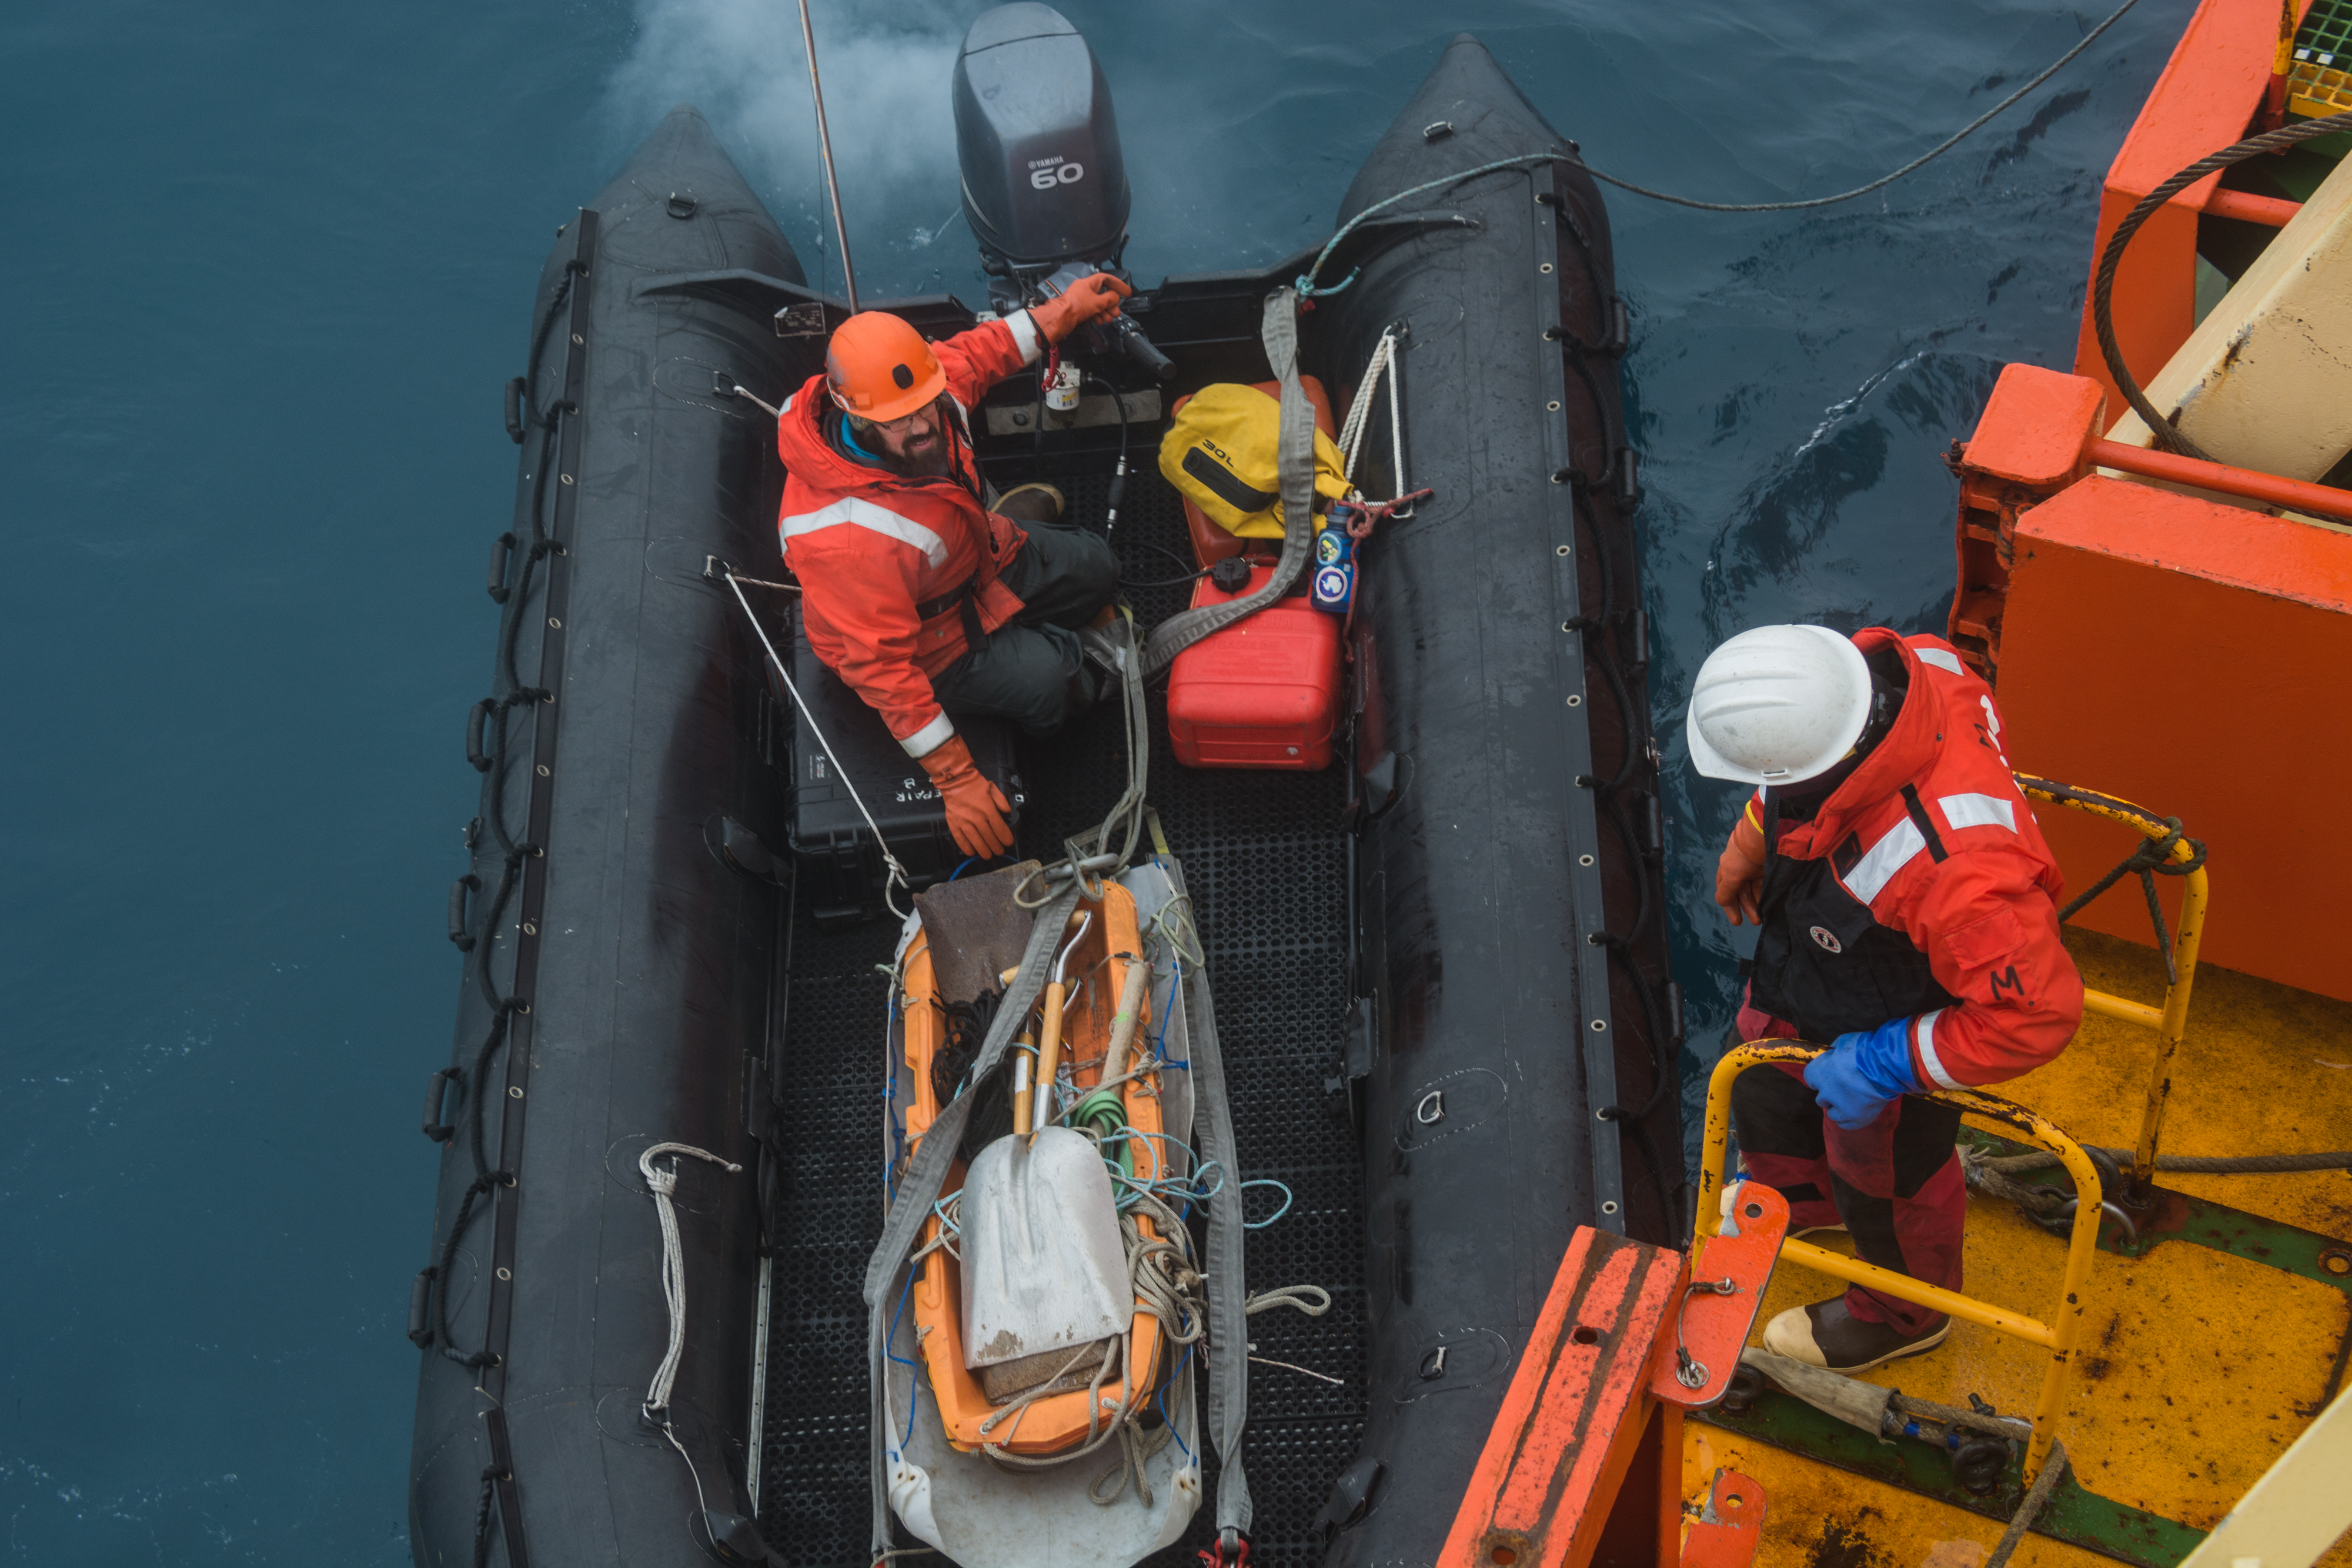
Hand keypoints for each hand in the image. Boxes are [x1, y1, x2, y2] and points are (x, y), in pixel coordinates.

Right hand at [919, 733, 1014, 859]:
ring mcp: (964, 821)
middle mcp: (976, 817)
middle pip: (988, 836)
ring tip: (987, 856)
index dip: (1005, 837)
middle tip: (999, 852)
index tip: (1008, 843)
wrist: (955, 780)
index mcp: (987, 808)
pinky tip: (971, 853)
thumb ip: (1001, 801)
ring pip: (975, 840)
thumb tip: (1007, 812)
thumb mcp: (992, 788)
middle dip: (995, 846)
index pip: (999, 827)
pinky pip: (960, 838)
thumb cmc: (975, 784)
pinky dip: (965, 847)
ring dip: (982, 850)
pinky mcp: (953, 823)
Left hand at [1030, 272, 1132, 343]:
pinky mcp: (1076, 308)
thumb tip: (1115, 297)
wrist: (1060, 318)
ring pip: (1096, 303)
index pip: (1106, 279)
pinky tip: (1100, 321)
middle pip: (1102, 293)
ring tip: (1109, 319)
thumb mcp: (1098, 302)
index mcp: (1088, 282)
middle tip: (1117, 312)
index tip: (1126, 292)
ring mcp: (1079, 299)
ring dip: (1105, 311)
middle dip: (1111, 303)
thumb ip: (1110, 299)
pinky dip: (1097, 314)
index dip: (1118, 284)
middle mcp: (1083, 289)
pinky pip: (1090, 309)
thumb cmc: (1077, 307)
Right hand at [1715, 812, 1764, 924]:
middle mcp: (1740, 869)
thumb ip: (1725, 892)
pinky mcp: (1768, 865)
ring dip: (1758, 903)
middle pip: (1742, 892)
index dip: (1730, 907)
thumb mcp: (1730, 876)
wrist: (1761, 836)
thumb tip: (1721, 903)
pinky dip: (1766, 894)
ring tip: (1764, 916)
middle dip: (1748, 908)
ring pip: (1755, 889)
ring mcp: (1755, 867)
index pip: (1726, 891)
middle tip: (1756, 922)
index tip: (1738, 922)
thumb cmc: (1741, 857)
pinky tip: (1770, 903)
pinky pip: (1766, 883)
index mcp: (1727, 870)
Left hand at [1803, 1018, 1920, 1129]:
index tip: (1827, 1073)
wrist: (1888, 1065)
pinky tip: (1853, 1112)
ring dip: (1838, 1108)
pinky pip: (1846, 1125)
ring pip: (1832, 1114)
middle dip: (1830, 1092)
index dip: (1819, 1076)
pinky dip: (1847, 1120)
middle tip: (1843, 1086)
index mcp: (1819, 1073)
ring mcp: (1843, 1109)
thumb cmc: (1865, 1049)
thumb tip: (1832, 1054)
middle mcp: (1827, 1094)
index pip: (1809, 1079)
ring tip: (1850, 1100)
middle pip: (1821, 1098)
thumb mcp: (1843, 1041)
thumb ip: (1834, 1052)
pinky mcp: (1859, 1119)